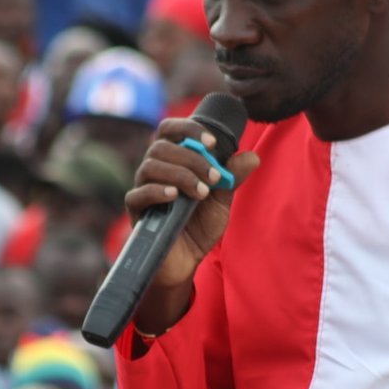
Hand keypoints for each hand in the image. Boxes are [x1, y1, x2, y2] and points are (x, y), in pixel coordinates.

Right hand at [127, 119, 259, 330]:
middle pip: (161, 146)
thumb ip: (232, 177)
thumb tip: (252, 157)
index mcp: (172, 160)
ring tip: (201, 193)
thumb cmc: (200, 225)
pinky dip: (157, 191)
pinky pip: (137, 194)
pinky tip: (175, 197)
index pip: (170, 129)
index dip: (188, 128)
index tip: (212, 142)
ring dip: (180, 175)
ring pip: (150, 166)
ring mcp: (142, 189)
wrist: (187, 260)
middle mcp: (154, 170)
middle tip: (214, 177)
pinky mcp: (135, 211)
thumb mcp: (221, 200)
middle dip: (192, 158)